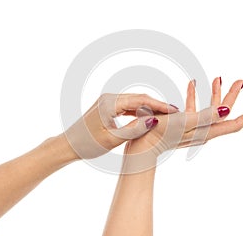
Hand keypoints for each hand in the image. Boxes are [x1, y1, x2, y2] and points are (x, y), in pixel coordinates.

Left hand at [61, 93, 178, 158]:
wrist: (68, 145)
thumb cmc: (87, 144)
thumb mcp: (112, 139)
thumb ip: (134, 129)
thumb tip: (154, 121)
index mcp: (110, 103)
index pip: (141, 100)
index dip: (159, 105)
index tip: (174, 110)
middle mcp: (109, 98)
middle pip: (139, 98)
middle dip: (157, 105)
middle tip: (174, 112)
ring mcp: (107, 101)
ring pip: (134, 102)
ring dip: (148, 108)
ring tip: (164, 115)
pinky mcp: (107, 107)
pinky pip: (127, 106)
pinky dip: (138, 111)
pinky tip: (148, 116)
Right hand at [123, 78, 242, 172]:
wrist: (143, 144)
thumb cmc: (160, 134)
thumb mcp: (184, 123)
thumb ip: (206, 116)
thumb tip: (227, 110)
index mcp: (206, 131)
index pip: (234, 124)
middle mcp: (203, 130)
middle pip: (223, 112)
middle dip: (232, 95)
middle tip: (240, 81)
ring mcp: (193, 127)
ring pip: (209, 108)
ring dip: (215, 93)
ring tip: (218, 78)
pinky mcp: (183, 124)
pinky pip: (193, 108)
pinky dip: (195, 96)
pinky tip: (192, 85)